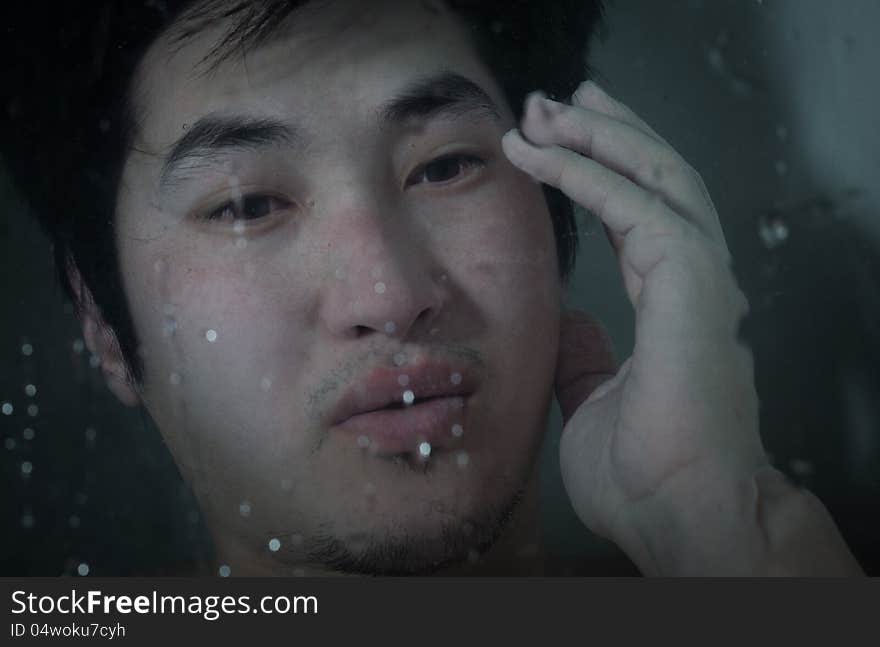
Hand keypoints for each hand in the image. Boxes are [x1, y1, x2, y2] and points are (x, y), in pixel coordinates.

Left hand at [503, 82, 779, 573]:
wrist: (684, 518)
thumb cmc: (646, 477)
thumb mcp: (593, 403)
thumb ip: (587, 359)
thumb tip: (572, 326)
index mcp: (675, 305)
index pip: (643, 216)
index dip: (604, 172)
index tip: (560, 140)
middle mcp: (695, 281)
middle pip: (657, 179)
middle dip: (607, 132)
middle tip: (559, 100)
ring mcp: (701, 279)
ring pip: (657, 176)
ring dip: (600, 135)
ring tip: (549, 106)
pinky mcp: (691, 284)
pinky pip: (637, 205)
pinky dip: (589, 171)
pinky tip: (547, 151)